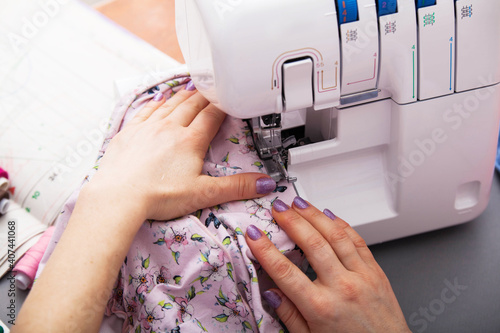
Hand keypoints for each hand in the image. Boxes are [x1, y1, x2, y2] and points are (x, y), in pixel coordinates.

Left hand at [87, 89, 275, 221]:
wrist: (119, 196)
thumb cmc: (158, 195)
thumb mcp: (203, 193)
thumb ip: (236, 187)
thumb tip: (264, 185)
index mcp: (190, 141)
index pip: (211, 116)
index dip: (222, 105)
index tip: (229, 98)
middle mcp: (169, 128)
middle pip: (191, 104)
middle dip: (205, 96)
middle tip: (212, 88)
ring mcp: (148, 128)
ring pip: (170, 104)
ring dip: (183, 95)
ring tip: (191, 88)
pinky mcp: (130, 133)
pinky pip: (146, 111)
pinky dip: (155, 103)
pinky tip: (158, 101)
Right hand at [246, 197, 409, 332]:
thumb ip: (288, 314)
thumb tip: (270, 291)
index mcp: (320, 307)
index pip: (284, 271)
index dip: (264, 249)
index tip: (253, 234)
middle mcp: (342, 287)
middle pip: (312, 244)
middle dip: (291, 221)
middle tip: (277, 208)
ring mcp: (362, 276)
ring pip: (335, 235)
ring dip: (314, 215)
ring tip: (299, 204)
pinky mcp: (375, 271)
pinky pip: (357, 240)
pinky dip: (341, 224)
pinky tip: (329, 215)